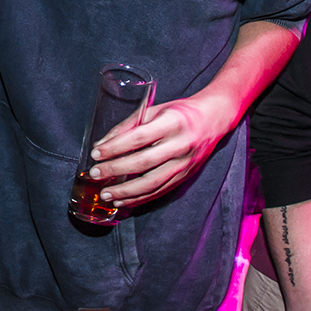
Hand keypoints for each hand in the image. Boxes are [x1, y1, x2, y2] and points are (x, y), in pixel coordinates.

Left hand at [87, 96, 232, 208]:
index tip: (96, 153)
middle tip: (95, 174)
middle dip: (116, 170)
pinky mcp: (186, 177)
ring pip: (152, 183)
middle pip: (144, 162)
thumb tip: (101, 144)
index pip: (138, 137)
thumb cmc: (180, 112)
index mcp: (172, 123)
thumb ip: (128, 125)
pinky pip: (160, 191)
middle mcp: (181, 145)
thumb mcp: (154, 110)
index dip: (115, 147)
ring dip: (126, 192)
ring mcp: (185, 164)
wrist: (215, 119)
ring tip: (106, 194)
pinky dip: (140, 199)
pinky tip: (124, 201)